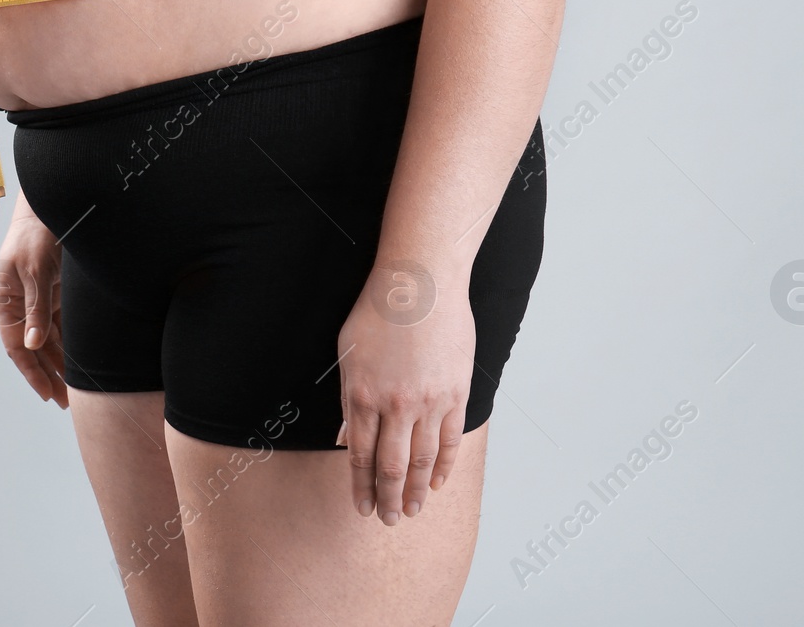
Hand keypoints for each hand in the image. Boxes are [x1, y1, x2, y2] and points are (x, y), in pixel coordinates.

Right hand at [0, 196, 66, 407]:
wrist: (55, 205)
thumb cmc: (36, 233)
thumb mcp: (35, 271)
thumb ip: (35, 309)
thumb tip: (33, 344)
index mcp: (6, 299)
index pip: (16, 345)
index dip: (31, 371)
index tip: (47, 394)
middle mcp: (20, 303)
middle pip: (34, 347)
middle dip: (49, 373)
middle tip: (66, 400)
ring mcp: (39, 298)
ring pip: (50, 339)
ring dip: (61, 361)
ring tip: (76, 387)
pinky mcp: (56, 292)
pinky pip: (63, 324)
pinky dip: (71, 341)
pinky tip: (81, 358)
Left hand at [335, 268, 473, 525]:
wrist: (421, 283)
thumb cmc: (379, 311)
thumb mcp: (348, 353)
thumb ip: (349, 400)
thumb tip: (347, 438)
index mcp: (363, 396)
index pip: (361, 456)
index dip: (361, 486)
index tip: (361, 507)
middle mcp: (396, 405)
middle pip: (391, 466)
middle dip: (387, 499)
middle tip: (387, 520)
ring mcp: (429, 401)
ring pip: (422, 459)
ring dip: (415, 490)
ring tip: (411, 510)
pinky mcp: (456, 393)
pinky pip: (450, 439)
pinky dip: (444, 465)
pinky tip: (436, 482)